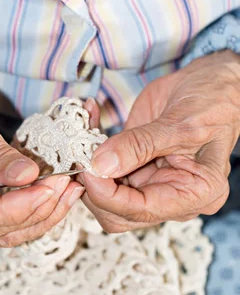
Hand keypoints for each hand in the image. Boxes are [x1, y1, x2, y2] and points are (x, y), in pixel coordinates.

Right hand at [0, 67, 83, 245]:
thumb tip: (28, 178)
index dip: (17, 207)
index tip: (50, 189)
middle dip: (35, 210)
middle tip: (66, 185)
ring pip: (0, 231)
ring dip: (38, 214)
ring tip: (67, 191)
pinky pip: (0, 221)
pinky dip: (30, 210)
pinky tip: (54, 194)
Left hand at [80, 51, 239, 231]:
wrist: (213, 80)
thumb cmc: (214, 101)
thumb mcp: (181, 123)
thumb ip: (140, 145)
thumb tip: (101, 165)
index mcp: (195, 194)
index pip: (141, 210)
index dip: (108, 195)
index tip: (88, 168)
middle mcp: (172, 196)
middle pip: (118, 213)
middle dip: (93, 188)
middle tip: (79, 155)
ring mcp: (151, 182)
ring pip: (104, 194)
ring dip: (87, 166)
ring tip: (83, 130)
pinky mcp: (134, 166)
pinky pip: (104, 168)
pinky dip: (91, 147)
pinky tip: (90, 119)